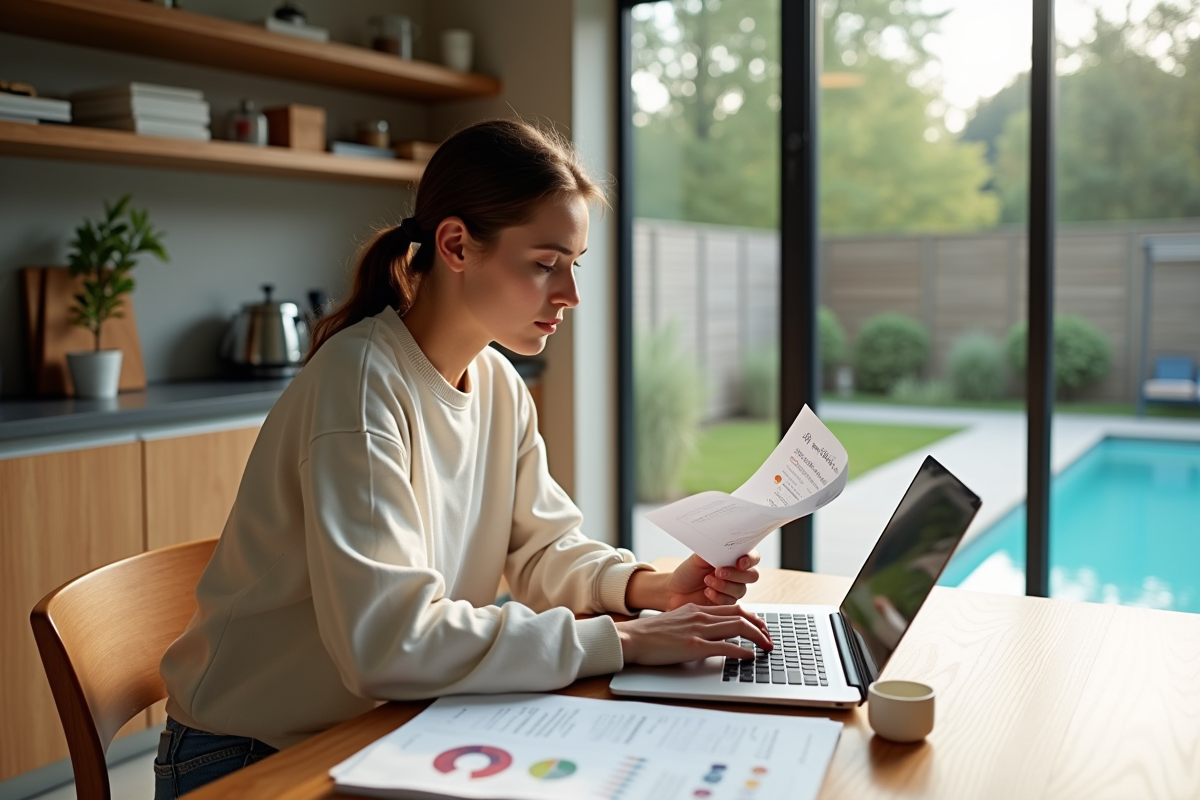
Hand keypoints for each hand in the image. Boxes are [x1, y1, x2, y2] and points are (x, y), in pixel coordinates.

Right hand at [615, 604, 771, 665]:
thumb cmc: (649, 634)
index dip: (751, 617)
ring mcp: (698, 630)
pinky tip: (750, 656)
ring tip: (766, 647)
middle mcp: (700, 616)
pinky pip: (725, 647)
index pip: (732, 608)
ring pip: (738, 627)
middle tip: (769, 638)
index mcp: (696, 609)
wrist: (631, 638)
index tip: (759, 627)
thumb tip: (710, 636)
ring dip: (757, 637)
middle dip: (760, 626)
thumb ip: (694, 625)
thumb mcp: (676, 622)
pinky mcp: (694, 646)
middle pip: (740, 615)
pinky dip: (742, 651)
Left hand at [666, 551, 761, 608]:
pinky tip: (707, 592)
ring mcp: (733, 589)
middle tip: (718, 572)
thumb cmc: (688, 571)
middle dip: (736, 574)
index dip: (750, 560)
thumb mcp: (699, 557)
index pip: (753, 557)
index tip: (740, 562)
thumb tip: (724, 544)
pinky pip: (731, 602)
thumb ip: (714, 552)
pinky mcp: (727, 604)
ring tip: (707, 581)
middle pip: (753, 575)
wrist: (675, 590)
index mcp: (733, 559)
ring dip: (724, 585)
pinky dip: (718, 596)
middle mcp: (737, 574)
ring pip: (741, 590)